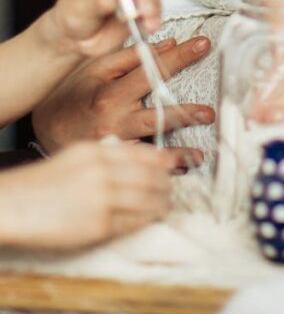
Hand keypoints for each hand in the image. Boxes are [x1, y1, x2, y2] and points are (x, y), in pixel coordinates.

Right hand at [0, 141, 175, 249]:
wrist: (16, 205)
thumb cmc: (43, 182)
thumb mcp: (75, 155)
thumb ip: (105, 152)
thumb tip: (135, 153)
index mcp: (97, 152)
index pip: (141, 154)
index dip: (161, 160)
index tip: (173, 162)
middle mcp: (103, 173)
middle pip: (149, 177)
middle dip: (166, 183)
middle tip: (172, 187)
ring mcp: (102, 199)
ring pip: (145, 200)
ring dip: (161, 203)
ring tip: (166, 204)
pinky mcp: (98, 226)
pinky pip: (131, 222)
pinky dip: (145, 220)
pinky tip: (149, 219)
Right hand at [32, 36, 214, 169]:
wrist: (45, 127)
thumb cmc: (74, 93)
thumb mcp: (97, 68)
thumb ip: (131, 56)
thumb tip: (168, 44)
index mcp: (111, 92)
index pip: (151, 70)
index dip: (179, 56)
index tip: (203, 44)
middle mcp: (113, 120)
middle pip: (156, 114)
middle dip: (185, 113)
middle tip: (210, 113)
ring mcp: (113, 144)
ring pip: (149, 149)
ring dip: (177, 153)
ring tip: (199, 155)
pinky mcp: (112, 162)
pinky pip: (140, 168)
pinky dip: (160, 170)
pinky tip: (180, 171)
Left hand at [41, 0, 160, 57]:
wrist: (76, 39)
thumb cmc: (73, 16)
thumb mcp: (77, 8)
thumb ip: (93, 1)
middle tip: (144, 10)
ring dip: (152, 9)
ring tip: (148, 23)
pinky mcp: (141, 9)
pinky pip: (153, 11)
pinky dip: (153, 19)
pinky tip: (150, 27)